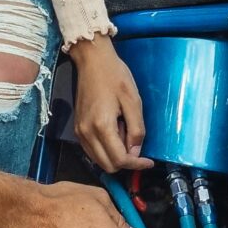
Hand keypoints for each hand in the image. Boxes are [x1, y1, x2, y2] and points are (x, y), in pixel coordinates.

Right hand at [68, 36, 151, 173]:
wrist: (93, 61)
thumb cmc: (115, 76)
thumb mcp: (133, 101)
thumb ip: (136, 130)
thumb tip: (136, 152)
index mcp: (102, 126)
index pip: (120, 159)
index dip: (137, 164)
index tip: (149, 161)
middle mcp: (87, 133)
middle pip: (108, 165)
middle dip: (125, 162)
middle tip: (136, 144)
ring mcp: (80, 132)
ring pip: (99, 161)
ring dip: (115, 156)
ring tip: (124, 134)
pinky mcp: (78, 129)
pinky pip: (92, 151)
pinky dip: (105, 150)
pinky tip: (114, 133)